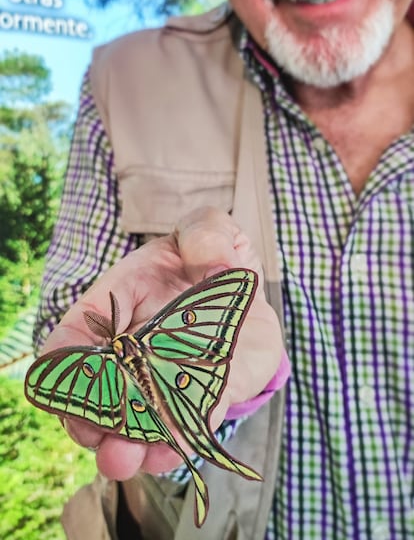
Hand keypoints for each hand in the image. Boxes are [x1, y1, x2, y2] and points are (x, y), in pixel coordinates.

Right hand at [41, 206, 282, 479]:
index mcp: (120, 300)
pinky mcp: (206, 395)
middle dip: (91, 416)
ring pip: (138, 417)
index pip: (77, 333)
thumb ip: (206, 234)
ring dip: (129, 441)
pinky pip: (187, 424)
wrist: (247, 288)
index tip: (60, 379)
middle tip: (95, 436)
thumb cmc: (211, 253)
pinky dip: (177, 441)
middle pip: (99, 389)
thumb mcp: (208, 230)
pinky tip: (171, 452)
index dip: (63, 358)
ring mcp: (166, 377)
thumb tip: (214, 263)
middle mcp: (134, 347)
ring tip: (128, 459)